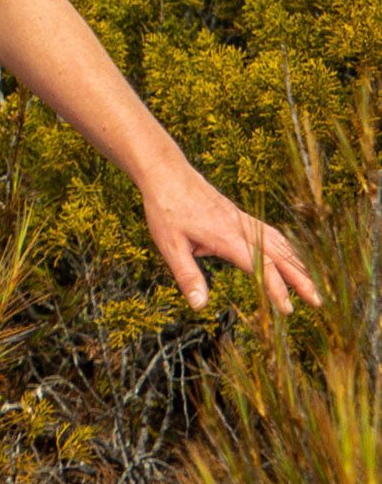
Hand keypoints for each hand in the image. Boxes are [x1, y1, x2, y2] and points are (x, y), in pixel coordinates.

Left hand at [140, 165, 321, 314]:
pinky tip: (290, 256)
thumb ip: (187, 276)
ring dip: (297, 263)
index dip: (277, 289)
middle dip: (301, 279)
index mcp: (226, 237)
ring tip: (311, 283)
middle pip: (280, 255)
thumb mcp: (170, 245)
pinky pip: (270, 232)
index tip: (288, 310)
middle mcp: (240, 227)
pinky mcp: (239, 215)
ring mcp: (242, 219)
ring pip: (279, 242)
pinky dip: (286, 247)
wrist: (166, 173)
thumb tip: (199, 305)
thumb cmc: (165, 208)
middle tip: (318, 301)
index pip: (261, 266)